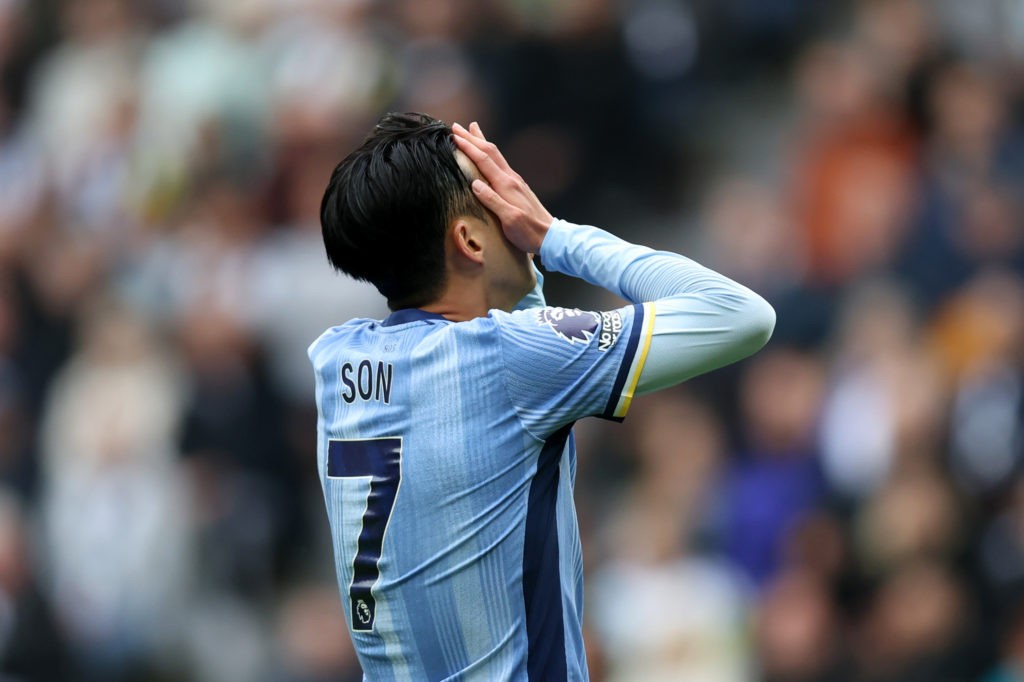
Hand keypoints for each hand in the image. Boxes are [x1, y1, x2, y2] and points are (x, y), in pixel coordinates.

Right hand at [452, 122, 552, 253]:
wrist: (550, 236)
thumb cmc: (529, 232)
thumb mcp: (509, 220)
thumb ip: (492, 201)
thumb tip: (475, 184)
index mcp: (507, 185)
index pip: (484, 160)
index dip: (469, 147)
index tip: (454, 136)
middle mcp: (511, 179)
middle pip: (490, 152)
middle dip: (473, 137)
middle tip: (457, 126)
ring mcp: (516, 181)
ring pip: (496, 155)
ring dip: (482, 141)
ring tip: (473, 129)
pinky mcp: (518, 187)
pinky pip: (500, 163)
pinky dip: (490, 153)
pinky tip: (488, 154)